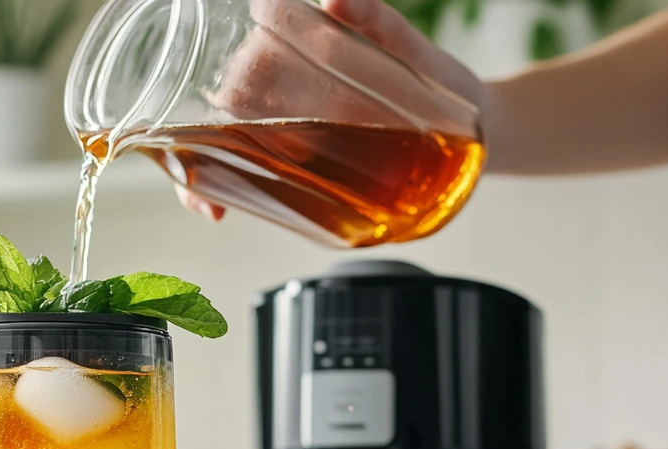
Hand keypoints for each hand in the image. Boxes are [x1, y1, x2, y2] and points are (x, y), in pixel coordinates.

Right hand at [174, 0, 484, 220]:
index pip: (232, 68)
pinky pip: (253, 173)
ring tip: (211, 204)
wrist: (473, 128)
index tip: (201, 118)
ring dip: (204, 174)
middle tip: (202, 186)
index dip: (203, 85)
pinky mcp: (299, 158)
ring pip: (226, 146)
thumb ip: (376, 19)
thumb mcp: (406, 47)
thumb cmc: (437, 80)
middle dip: (194, 148)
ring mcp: (287, 124)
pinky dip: (227, 190)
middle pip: (217, 111)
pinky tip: (223, 209)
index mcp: (293, 46)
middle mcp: (280, 82)